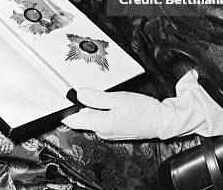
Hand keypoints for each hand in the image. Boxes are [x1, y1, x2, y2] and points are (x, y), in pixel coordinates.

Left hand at [62, 87, 207, 140]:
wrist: (160, 120)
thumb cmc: (143, 110)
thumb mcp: (118, 99)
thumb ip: (97, 98)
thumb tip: (80, 94)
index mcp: (100, 124)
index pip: (73, 120)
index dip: (66, 109)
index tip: (62, 98)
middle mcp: (102, 131)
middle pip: (83, 117)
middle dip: (81, 104)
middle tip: (83, 89)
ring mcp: (108, 131)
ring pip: (93, 116)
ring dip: (93, 106)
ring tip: (101, 94)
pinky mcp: (115, 129)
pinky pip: (102, 118)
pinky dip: (103, 109)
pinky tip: (111, 102)